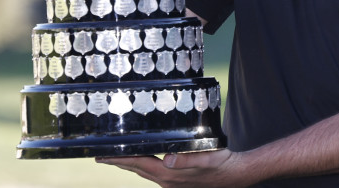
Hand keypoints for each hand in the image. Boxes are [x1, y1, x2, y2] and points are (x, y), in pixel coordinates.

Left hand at [97, 149, 253, 187]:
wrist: (237, 176)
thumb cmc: (222, 165)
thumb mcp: (206, 158)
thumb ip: (187, 159)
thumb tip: (168, 158)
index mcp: (170, 174)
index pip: (138, 164)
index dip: (119, 159)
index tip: (102, 155)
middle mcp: (167, 181)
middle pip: (137, 169)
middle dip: (119, 162)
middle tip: (101, 155)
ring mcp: (172, 183)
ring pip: (145, 172)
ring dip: (130, 164)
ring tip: (117, 157)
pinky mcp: (178, 182)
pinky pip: (154, 173)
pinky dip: (144, 165)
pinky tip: (146, 160)